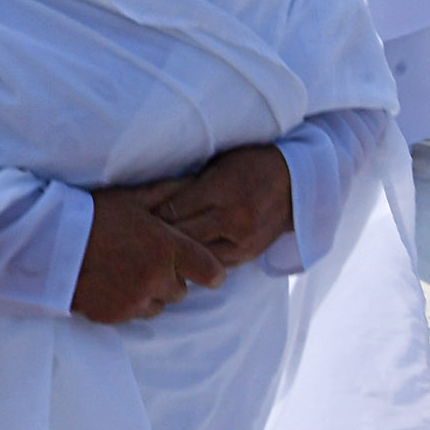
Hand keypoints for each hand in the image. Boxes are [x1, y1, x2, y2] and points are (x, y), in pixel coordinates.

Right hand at [71, 188, 226, 324]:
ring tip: (128, 274)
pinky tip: (110, 285)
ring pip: (158, 306)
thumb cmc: (91, 214)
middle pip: (182, 291)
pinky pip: (132, 315)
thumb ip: (166, 194)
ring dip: (151, 294)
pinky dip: (127, 304)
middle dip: (171, 278)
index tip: (205, 269)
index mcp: (167, 249)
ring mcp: (135, 301)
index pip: (211, 272)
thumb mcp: (131, 198)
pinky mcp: (113, 316)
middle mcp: (157, 279)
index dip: (211, 271)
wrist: (48, 244)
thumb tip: (192, 182)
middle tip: (148, 261)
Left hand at [142, 144, 295, 269]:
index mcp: (221, 191)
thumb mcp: (219, 165)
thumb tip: (152, 198)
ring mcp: (242, 241)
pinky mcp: (248, 256)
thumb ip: (189, 185)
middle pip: (180, 237)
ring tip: (154, 254)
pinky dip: (196, 262)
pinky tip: (180, 261)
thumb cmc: (251, 164)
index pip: (173, 211)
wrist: (296, 183)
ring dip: (175, 256)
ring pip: (195, 257)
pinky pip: (213, 265)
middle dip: (157, 239)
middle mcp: (232, 219)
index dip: (149, 216)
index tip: (133, 218)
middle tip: (135, 240)